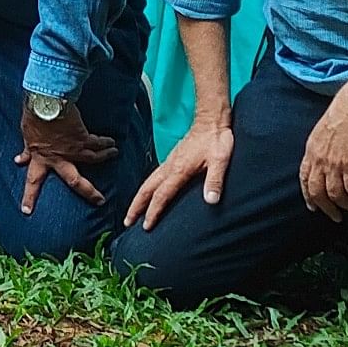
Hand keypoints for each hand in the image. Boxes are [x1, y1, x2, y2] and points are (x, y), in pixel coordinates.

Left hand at [8, 102, 118, 214]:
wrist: (45, 102)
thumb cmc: (33, 117)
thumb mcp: (26, 136)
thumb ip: (27, 150)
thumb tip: (19, 160)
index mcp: (41, 158)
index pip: (33, 181)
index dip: (29, 196)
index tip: (27, 211)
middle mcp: (58, 158)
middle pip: (75, 181)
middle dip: (89, 192)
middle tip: (100, 201)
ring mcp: (73, 149)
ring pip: (94, 159)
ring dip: (105, 156)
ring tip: (114, 155)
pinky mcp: (83, 137)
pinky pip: (98, 143)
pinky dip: (105, 143)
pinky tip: (112, 143)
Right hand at [126, 114, 235, 229]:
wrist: (211, 120)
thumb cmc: (216, 139)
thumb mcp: (220, 160)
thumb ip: (215, 181)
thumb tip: (211, 201)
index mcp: (179, 169)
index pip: (161, 195)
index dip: (153, 212)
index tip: (146, 226)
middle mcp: (170, 166)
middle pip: (147, 189)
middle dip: (136, 206)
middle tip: (127, 222)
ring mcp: (169, 162)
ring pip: (148, 182)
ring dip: (139, 198)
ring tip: (132, 212)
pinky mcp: (172, 159)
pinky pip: (154, 176)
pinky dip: (147, 188)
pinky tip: (148, 193)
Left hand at [298, 78, 347, 217]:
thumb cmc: (345, 112)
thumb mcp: (324, 130)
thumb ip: (322, 146)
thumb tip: (327, 156)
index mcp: (311, 150)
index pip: (305, 179)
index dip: (308, 195)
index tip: (313, 206)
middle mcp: (320, 160)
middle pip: (318, 193)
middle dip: (327, 208)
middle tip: (336, 217)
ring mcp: (335, 163)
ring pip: (337, 195)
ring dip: (347, 206)